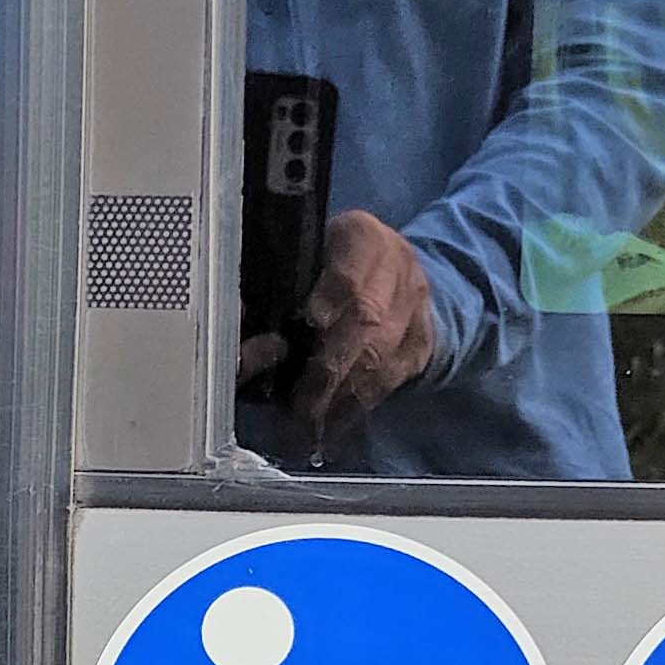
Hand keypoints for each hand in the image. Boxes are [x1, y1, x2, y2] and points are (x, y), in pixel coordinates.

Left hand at [249, 211, 434, 441]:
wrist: (396, 270)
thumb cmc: (329, 263)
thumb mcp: (307, 253)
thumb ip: (282, 282)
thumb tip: (242, 325)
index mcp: (362, 236)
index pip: (349, 268)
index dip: (332, 296)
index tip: (311, 321)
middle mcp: (396, 267)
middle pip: (367, 321)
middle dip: (330, 367)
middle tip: (300, 405)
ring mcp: (415, 307)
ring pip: (381, 357)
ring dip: (342, 396)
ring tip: (309, 427)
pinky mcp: (422, 342)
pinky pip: (392, 379)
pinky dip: (359, 407)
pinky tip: (332, 428)